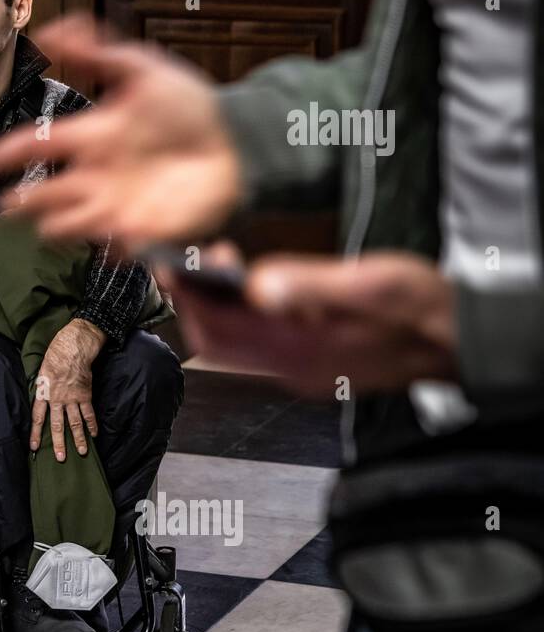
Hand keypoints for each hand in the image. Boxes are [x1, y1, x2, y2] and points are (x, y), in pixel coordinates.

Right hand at [0, 14, 241, 247]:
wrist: (240, 141)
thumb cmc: (192, 107)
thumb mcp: (143, 68)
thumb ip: (98, 52)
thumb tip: (54, 30)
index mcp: (92, 137)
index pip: (39, 146)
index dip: (10, 153)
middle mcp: (97, 176)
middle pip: (45, 196)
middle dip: (24, 202)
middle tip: (10, 204)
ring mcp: (118, 207)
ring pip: (71, 227)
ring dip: (60, 227)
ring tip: (54, 224)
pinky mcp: (145, 233)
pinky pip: (119, 251)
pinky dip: (114, 251)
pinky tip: (116, 245)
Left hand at [31, 319, 105, 461]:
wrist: (73, 348)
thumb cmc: (55, 356)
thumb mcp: (41, 372)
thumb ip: (42, 387)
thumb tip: (40, 396)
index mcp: (44, 394)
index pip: (37, 418)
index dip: (35, 433)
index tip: (33, 447)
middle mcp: (57, 399)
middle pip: (58, 425)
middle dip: (59, 443)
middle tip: (60, 458)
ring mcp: (72, 399)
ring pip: (75, 423)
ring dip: (79, 438)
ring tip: (82, 452)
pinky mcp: (85, 395)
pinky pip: (89, 413)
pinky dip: (92, 424)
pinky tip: (94, 434)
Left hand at [161, 246, 457, 397]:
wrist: (460, 341)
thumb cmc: (424, 310)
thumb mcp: (374, 284)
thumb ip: (314, 285)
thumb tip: (259, 285)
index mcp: (302, 350)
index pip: (220, 332)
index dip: (189, 299)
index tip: (171, 266)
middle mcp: (293, 367)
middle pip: (216, 341)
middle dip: (195, 301)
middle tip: (190, 261)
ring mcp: (299, 369)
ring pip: (233, 345)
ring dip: (215, 307)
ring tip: (217, 265)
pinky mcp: (309, 363)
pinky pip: (256, 345)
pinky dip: (240, 316)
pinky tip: (251, 287)